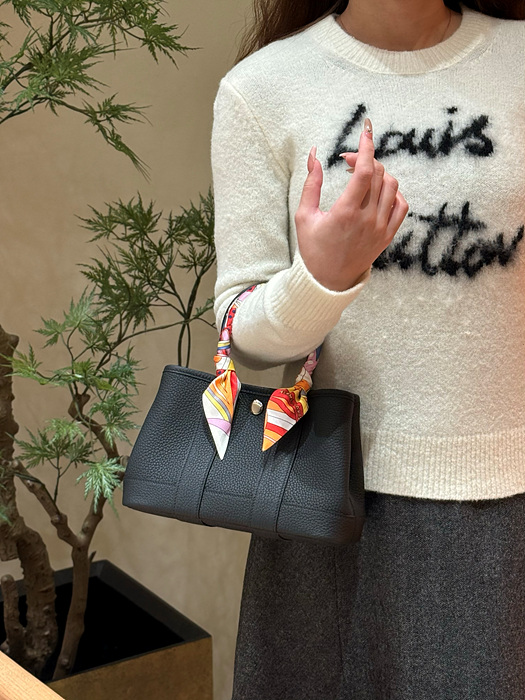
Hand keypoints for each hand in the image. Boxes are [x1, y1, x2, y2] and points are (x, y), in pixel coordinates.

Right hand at [294, 119, 408, 290]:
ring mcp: (381, 228)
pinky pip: (401, 205)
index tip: (365, 131)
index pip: (364, 172)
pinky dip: (393, 192)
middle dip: (365, 158)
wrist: (328, 280)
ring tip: (362, 175)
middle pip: (378, 174)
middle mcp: (367, 220)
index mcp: (345, 213)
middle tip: (349, 160)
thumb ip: (312, 183)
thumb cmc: (313, 248)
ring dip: (379, 173)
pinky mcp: (388, 235)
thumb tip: (315, 154)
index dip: (366, 147)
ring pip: (392, 187)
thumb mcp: (305, 215)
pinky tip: (378, 192)